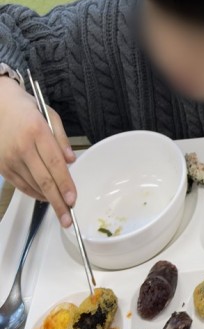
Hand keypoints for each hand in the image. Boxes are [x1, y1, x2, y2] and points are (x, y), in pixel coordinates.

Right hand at [0, 76, 76, 226]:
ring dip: (47, 199)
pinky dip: (34, 193)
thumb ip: (62, 139)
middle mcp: (21, 147)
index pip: (54, 164)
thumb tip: (72, 161)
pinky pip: (20, 184)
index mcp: (37, 132)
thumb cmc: (28, 109)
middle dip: (57, 202)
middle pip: (43, 180)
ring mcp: (9, 158)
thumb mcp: (50, 116)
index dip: (64, 184)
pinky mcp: (1, 166)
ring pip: (31, 185)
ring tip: (61, 209)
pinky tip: (45, 198)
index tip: (73, 199)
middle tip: (68, 218)